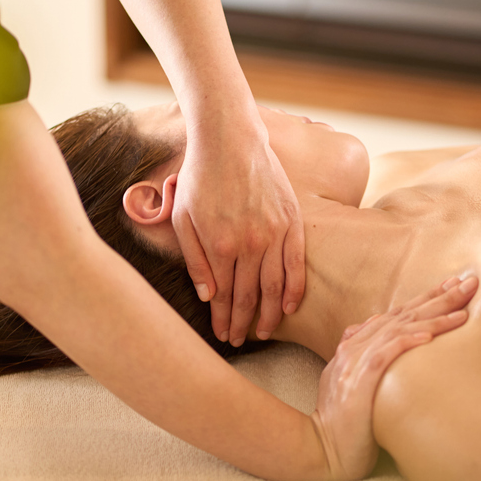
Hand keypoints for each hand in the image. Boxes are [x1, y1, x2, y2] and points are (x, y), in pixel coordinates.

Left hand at [172, 120, 304, 345]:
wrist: (230, 140)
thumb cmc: (199, 178)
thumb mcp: (182, 219)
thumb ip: (195, 260)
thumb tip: (208, 297)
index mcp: (220, 245)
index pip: (224, 296)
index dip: (224, 320)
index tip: (223, 336)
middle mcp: (250, 244)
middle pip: (250, 296)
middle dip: (244, 323)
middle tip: (240, 341)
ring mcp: (274, 233)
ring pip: (276, 286)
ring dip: (271, 314)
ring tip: (266, 333)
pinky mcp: (292, 221)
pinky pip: (297, 263)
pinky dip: (296, 288)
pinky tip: (291, 307)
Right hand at [310, 275, 479, 480]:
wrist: (322, 448)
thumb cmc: (343, 421)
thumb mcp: (349, 382)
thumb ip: (361, 360)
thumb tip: (376, 346)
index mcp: (355, 345)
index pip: (396, 314)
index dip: (425, 298)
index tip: (452, 286)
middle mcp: (355, 348)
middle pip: (402, 315)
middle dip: (438, 297)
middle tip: (469, 283)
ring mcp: (355, 364)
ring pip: (398, 330)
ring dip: (432, 317)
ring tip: (462, 309)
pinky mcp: (359, 383)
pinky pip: (384, 355)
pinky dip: (406, 342)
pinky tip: (428, 336)